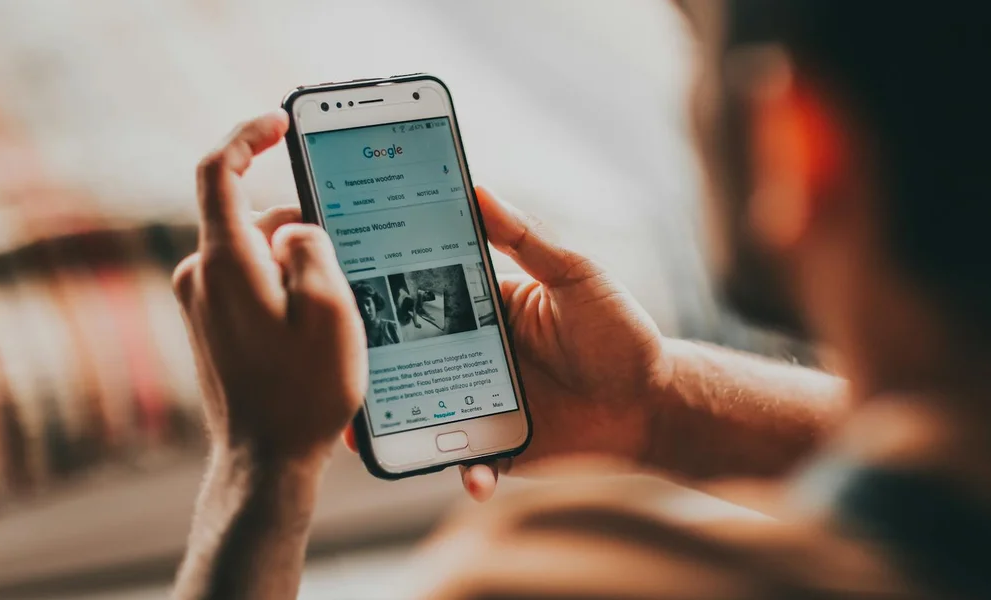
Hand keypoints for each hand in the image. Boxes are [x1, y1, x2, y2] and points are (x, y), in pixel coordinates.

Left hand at [174, 110, 366, 463]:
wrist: (267, 460)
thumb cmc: (305, 389)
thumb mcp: (331, 309)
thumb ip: (313, 247)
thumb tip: (295, 226)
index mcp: (225, 261)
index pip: (217, 171)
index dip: (247, 135)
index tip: (281, 122)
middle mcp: (202, 275)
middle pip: (254, 217)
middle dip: (305, 225)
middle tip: (354, 255)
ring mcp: (203, 303)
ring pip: (259, 254)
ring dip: (300, 264)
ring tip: (344, 308)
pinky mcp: (212, 327)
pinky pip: (254, 284)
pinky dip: (287, 288)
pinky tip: (321, 327)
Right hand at [344, 187, 671, 499]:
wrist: (655, 405)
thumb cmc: (621, 333)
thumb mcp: (576, 277)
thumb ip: (529, 240)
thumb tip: (480, 190)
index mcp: (486, 310)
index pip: (424, 295)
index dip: (384, 291)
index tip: (342, 281)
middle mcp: (475, 357)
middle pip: (408, 360)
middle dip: (369, 366)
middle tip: (334, 363)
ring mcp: (483, 405)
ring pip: (423, 414)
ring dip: (394, 426)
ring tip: (368, 435)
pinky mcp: (503, 448)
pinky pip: (471, 463)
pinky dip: (469, 472)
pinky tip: (474, 476)